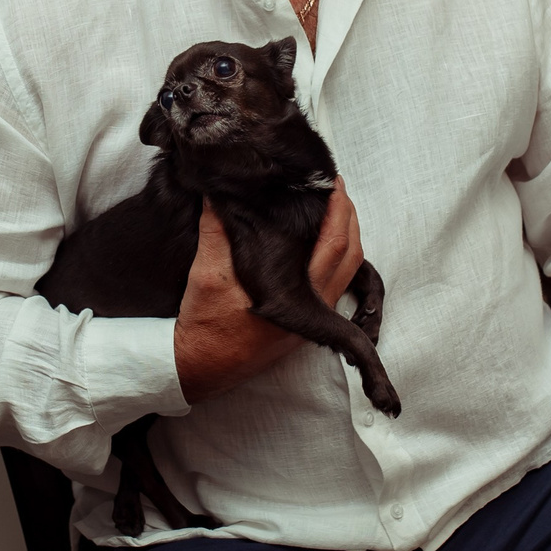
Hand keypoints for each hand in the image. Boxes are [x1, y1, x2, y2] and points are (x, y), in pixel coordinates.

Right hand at [173, 180, 362, 404]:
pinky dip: (333, 259)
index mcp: (294, 296)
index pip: (334, 245)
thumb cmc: (205, 325)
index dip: (339, 210)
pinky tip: (316, 245)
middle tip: (336, 190)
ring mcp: (309, 320)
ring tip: (331, 210)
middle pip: (350, 257)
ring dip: (345, 239)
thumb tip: (220, 193)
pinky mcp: (302, 325)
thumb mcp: (206, 272)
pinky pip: (332, 287)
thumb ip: (217, 229)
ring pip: (345, 274)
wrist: (199, 366)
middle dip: (349, 219)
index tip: (333, 183)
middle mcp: (311, 310)